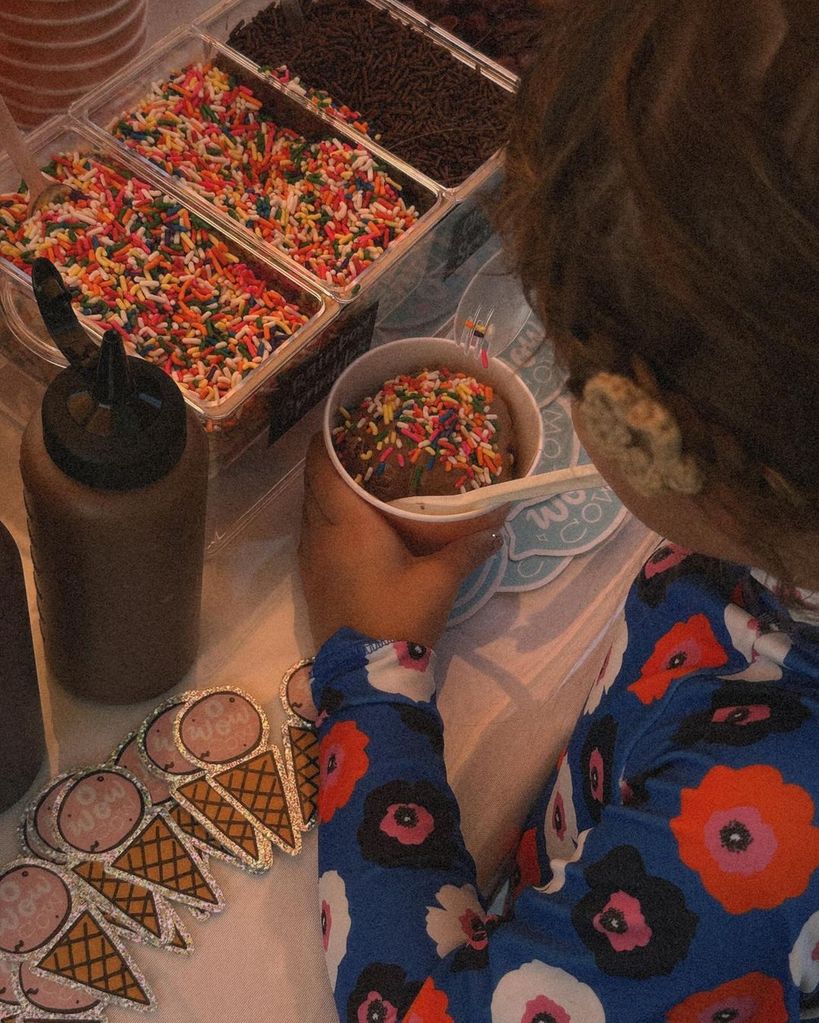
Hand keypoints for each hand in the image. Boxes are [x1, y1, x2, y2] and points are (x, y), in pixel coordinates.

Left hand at [298, 434, 503, 649]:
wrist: (366, 675)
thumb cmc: (399, 615)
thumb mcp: (440, 580)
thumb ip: (467, 548)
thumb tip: (497, 526)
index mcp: (346, 523)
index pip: (322, 468)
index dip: (325, 440)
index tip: (340, 421)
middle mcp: (320, 534)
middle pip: (312, 485)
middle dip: (329, 461)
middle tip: (358, 444)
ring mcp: (310, 559)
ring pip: (310, 510)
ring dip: (326, 491)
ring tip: (356, 476)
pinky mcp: (312, 580)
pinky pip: (313, 533)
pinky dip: (326, 517)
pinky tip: (352, 521)